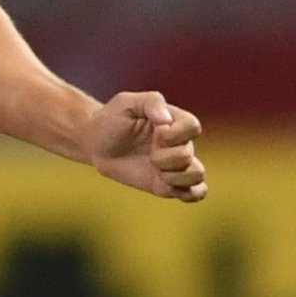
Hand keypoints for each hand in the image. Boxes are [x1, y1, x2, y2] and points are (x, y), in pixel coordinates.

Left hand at [85, 88, 205, 200]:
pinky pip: (196, 193)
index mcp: (175, 121)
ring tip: (158, 172)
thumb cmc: (113, 119)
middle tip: (149, 155)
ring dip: (175, 176)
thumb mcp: (127, 102)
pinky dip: (189, 194)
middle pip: (188, 155)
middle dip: (164, 157)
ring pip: (198, 175)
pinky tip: (168, 185)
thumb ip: (151, 102)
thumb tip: (166, 120)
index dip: (175, 134)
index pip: (193, 127)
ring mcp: (176, 165)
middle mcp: (180, 143)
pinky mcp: (169, 184)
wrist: (98, 143)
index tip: (156, 133)